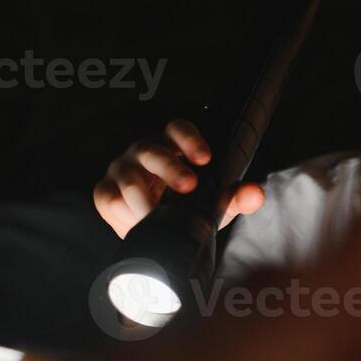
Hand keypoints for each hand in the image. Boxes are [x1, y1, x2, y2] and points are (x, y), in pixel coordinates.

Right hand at [93, 118, 265, 237]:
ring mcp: (122, 170)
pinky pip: (111, 200)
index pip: (177, 129)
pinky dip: (126, 215)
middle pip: (152, 151)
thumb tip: (255, 194)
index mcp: (172, 146)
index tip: (205, 157)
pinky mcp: (105, 193)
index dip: (189, 138)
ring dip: (147, 200)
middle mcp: (145, 153)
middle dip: (170, 168)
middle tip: (189, 187)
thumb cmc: (185, 206)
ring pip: (130, 178)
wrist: (156, 230)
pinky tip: (139, 225)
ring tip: (161, 218)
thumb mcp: (213, 204)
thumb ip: (236, 197)